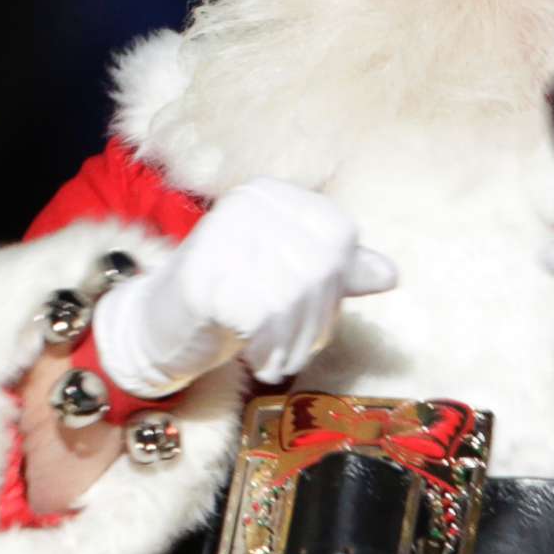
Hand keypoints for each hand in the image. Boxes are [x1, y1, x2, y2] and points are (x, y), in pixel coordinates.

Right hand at [94, 178, 396, 396]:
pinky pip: (258, 318)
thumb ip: (336, 272)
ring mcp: (219, 236)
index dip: (338, 288)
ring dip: (293, 343)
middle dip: (316, 322)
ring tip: (278, 358)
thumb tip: (391, 274)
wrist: (162, 325)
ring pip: (291, 296)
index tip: (319, 320)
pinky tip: (257, 359)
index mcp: (271, 194)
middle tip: (296, 351)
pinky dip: (267, 350)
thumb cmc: (234, 297)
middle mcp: (245, 205)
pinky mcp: (199, 276)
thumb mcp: (289, 277)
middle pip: (319, 268)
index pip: (338, 237)